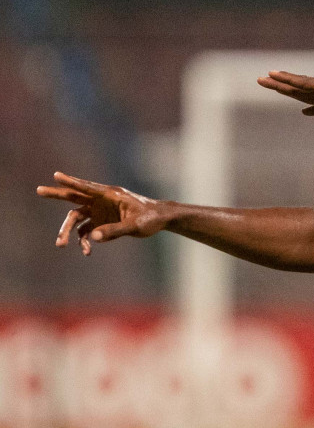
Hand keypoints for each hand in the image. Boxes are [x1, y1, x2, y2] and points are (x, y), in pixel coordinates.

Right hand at [36, 173, 170, 255]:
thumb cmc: (150, 218)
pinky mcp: (102, 222)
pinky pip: (87, 231)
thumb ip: (114, 231)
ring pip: (77, 218)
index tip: (56, 176)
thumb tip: (91, 238)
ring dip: (68, 231)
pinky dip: (84, 241)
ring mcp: (100, 211)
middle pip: (75, 197)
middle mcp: (102, 201)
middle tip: (38, 190)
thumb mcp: (135, 226)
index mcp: (110, 195)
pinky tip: (87, 252)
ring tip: (60, 245)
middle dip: (57, 194)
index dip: (72, 182)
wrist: (160, 220)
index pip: (87, 188)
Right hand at [258, 64, 313, 118]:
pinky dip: (313, 111)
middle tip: (261, 79)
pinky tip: (305, 111)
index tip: (269, 74)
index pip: (303, 83)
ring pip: (307, 97)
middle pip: (299, 89)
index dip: (286, 80)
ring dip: (291, 94)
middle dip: (280, 84)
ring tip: (276, 88)